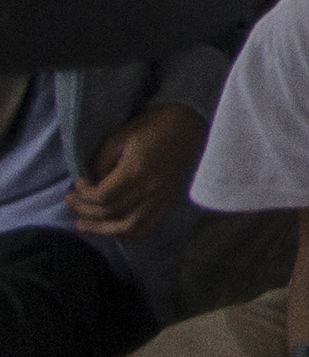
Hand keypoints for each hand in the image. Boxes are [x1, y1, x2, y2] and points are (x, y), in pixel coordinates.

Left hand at [70, 103, 205, 237]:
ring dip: (102, 229)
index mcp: (137, 170)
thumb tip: (91, 180)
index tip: (78, 183)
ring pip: (129, 227)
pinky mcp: (168, 201)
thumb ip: (102, 160)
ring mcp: (161, 198)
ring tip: (84, 225)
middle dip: (85, 209)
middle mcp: (150, 189)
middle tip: (71, 202)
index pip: (102, 196)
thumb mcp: (122, 135)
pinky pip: (148, 227)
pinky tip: (113, 229)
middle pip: (111, 212)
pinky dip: (128, 233)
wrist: (189, 123)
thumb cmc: (154, 125)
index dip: (83, 194)